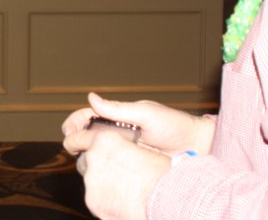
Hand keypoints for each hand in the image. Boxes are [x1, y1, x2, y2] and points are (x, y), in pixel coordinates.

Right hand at [63, 92, 213, 155]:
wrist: (197, 149)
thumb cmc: (175, 126)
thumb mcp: (146, 114)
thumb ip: (118, 109)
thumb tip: (91, 97)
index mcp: (115, 118)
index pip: (85, 118)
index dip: (73, 123)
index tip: (69, 130)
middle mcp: (115, 135)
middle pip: (83, 138)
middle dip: (74, 140)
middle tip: (75, 145)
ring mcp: (121, 152)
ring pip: (93, 155)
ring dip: (86, 156)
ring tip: (90, 157)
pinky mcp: (128, 168)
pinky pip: (108, 169)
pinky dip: (101, 169)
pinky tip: (102, 170)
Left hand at [74, 129, 169, 219]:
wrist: (168, 199)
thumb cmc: (162, 173)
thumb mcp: (140, 148)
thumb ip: (122, 147)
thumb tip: (119, 149)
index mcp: (104, 139)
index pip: (78, 137)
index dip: (76, 142)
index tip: (74, 145)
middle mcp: (93, 157)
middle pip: (84, 161)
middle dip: (94, 166)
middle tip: (112, 173)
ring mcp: (91, 180)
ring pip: (89, 180)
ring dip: (100, 183)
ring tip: (122, 188)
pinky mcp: (92, 200)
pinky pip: (94, 198)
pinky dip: (104, 199)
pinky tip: (121, 200)